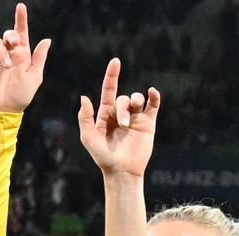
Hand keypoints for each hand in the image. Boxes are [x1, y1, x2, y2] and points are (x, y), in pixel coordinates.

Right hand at [0, 3, 50, 112]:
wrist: (5, 109)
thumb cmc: (21, 95)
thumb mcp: (35, 76)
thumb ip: (39, 58)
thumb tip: (47, 39)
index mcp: (22, 55)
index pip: (21, 34)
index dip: (21, 20)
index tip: (21, 7)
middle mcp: (9, 54)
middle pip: (7, 35)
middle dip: (10, 35)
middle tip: (13, 43)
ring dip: (1, 52)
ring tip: (5, 65)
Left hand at [77, 59, 160, 177]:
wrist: (122, 171)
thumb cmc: (103, 157)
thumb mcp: (89, 138)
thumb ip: (85, 118)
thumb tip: (84, 97)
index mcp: (106, 114)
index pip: (109, 90)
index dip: (111, 76)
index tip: (115, 61)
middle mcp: (121, 114)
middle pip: (123, 98)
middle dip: (123, 108)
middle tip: (123, 125)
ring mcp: (135, 118)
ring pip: (137, 98)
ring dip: (135, 103)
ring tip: (132, 121)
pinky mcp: (148, 124)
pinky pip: (153, 105)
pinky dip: (154, 97)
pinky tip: (152, 93)